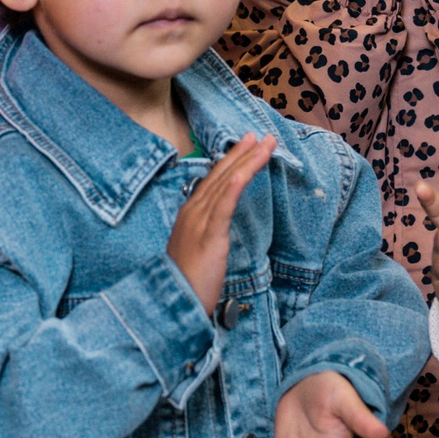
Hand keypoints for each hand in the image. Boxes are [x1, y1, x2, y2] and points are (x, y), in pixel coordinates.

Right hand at [167, 135, 272, 314]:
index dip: (231, 161)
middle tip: (261, 136)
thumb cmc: (186, 282)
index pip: (214, 181)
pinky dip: (235, 184)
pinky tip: (246, 169)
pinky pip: (224, 205)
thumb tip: (217, 224)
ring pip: (226, 184)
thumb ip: (206, 233)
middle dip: (242, 154)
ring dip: (246, 161)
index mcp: (190, 214)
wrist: (174, 301)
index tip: (247, 146)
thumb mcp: (196, 251)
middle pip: (220, 176)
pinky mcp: (209, 235)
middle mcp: (192, 212)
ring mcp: (199, 221)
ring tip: (264, 145)